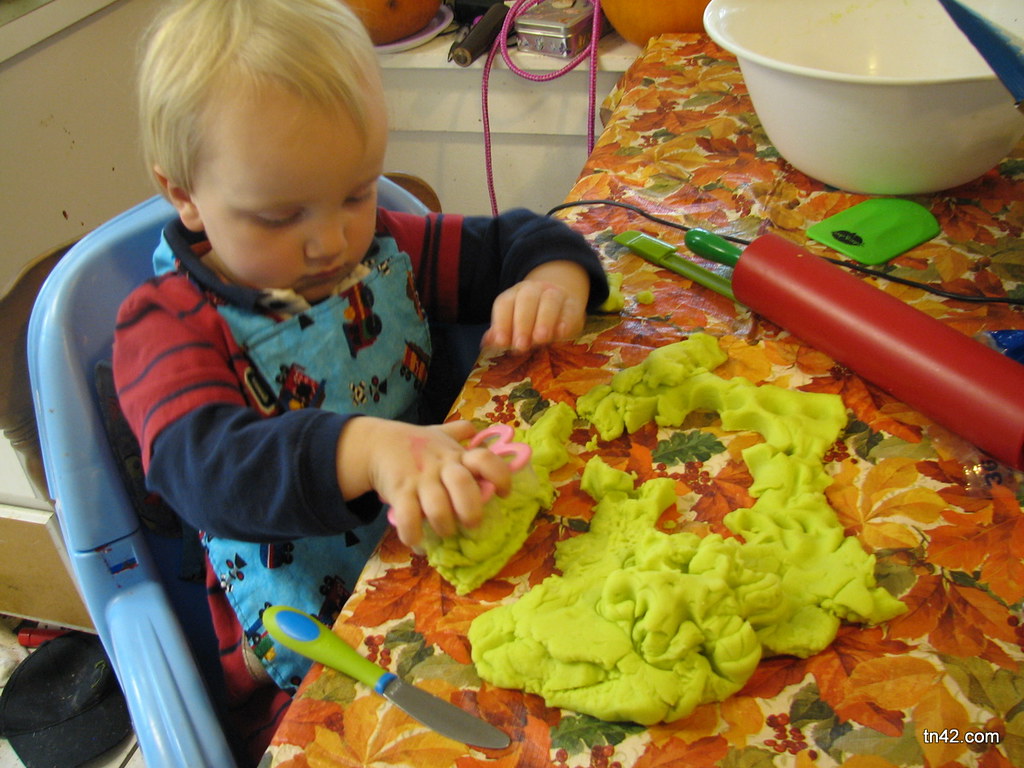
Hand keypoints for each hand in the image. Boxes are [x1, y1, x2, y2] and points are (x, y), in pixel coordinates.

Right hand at [336, 418, 512, 548]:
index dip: (499, 476)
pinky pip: (408, 517)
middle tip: (472, 524)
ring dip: (445, 525)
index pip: (485, 459)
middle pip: (463, 485)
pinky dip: (414, 534)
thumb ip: (458, 433)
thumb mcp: (439, 434)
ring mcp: (420, 480)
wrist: (378, 443)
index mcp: (456, 455)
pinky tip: (418, 543)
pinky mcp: (400, 493)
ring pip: (437, 506)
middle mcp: (441, 467)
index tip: (503, 493)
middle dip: (471, 509)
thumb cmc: (417, 444)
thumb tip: (477, 430)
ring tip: (446, 533)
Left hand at [481, 261, 589, 351]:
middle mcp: (534, 290)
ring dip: (544, 320)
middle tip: (521, 345)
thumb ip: (501, 333)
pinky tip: (561, 334)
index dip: (501, 323)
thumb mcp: (514, 325)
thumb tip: (487, 342)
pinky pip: (570, 309)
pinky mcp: (574, 304)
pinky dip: (566, 321)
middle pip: (526, 300)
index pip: (505, 304)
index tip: (501, 342)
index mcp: (514, 295)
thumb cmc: (530, 320)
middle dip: (523, 323)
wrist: (559, 304)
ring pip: (550, 301)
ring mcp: (555, 294)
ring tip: (541, 339)